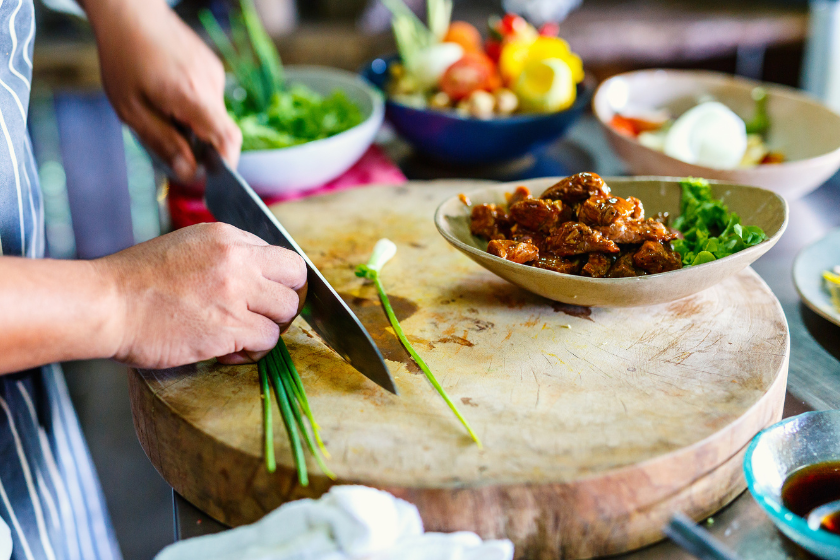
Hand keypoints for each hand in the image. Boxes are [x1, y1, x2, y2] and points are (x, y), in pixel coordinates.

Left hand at [87, 0, 240, 180]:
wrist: (130, 12)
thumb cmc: (124, 58)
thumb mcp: (132, 110)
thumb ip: (163, 143)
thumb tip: (188, 173)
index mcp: (192, 97)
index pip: (228, 138)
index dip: (227, 164)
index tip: (214, 178)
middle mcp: (210, 84)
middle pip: (219, 130)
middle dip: (200, 145)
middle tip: (170, 142)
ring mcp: (214, 73)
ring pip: (212, 115)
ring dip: (193, 123)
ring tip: (162, 109)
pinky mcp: (211, 66)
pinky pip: (208, 98)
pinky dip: (193, 106)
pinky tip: (169, 94)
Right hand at [95, 223, 306, 368]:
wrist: (106, 304)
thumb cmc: (136, 281)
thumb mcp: (187, 246)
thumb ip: (225, 255)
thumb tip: (256, 274)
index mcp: (227, 236)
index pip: (282, 256)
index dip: (277, 280)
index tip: (263, 296)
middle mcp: (238, 260)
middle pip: (296, 280)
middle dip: (283, 301)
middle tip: (261, 316)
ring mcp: (236, 293)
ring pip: (286, 312)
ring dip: (268, 328)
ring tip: (240, 335)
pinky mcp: (230, 327)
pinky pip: (267, 341)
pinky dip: (253, 351)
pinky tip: (228, 350)